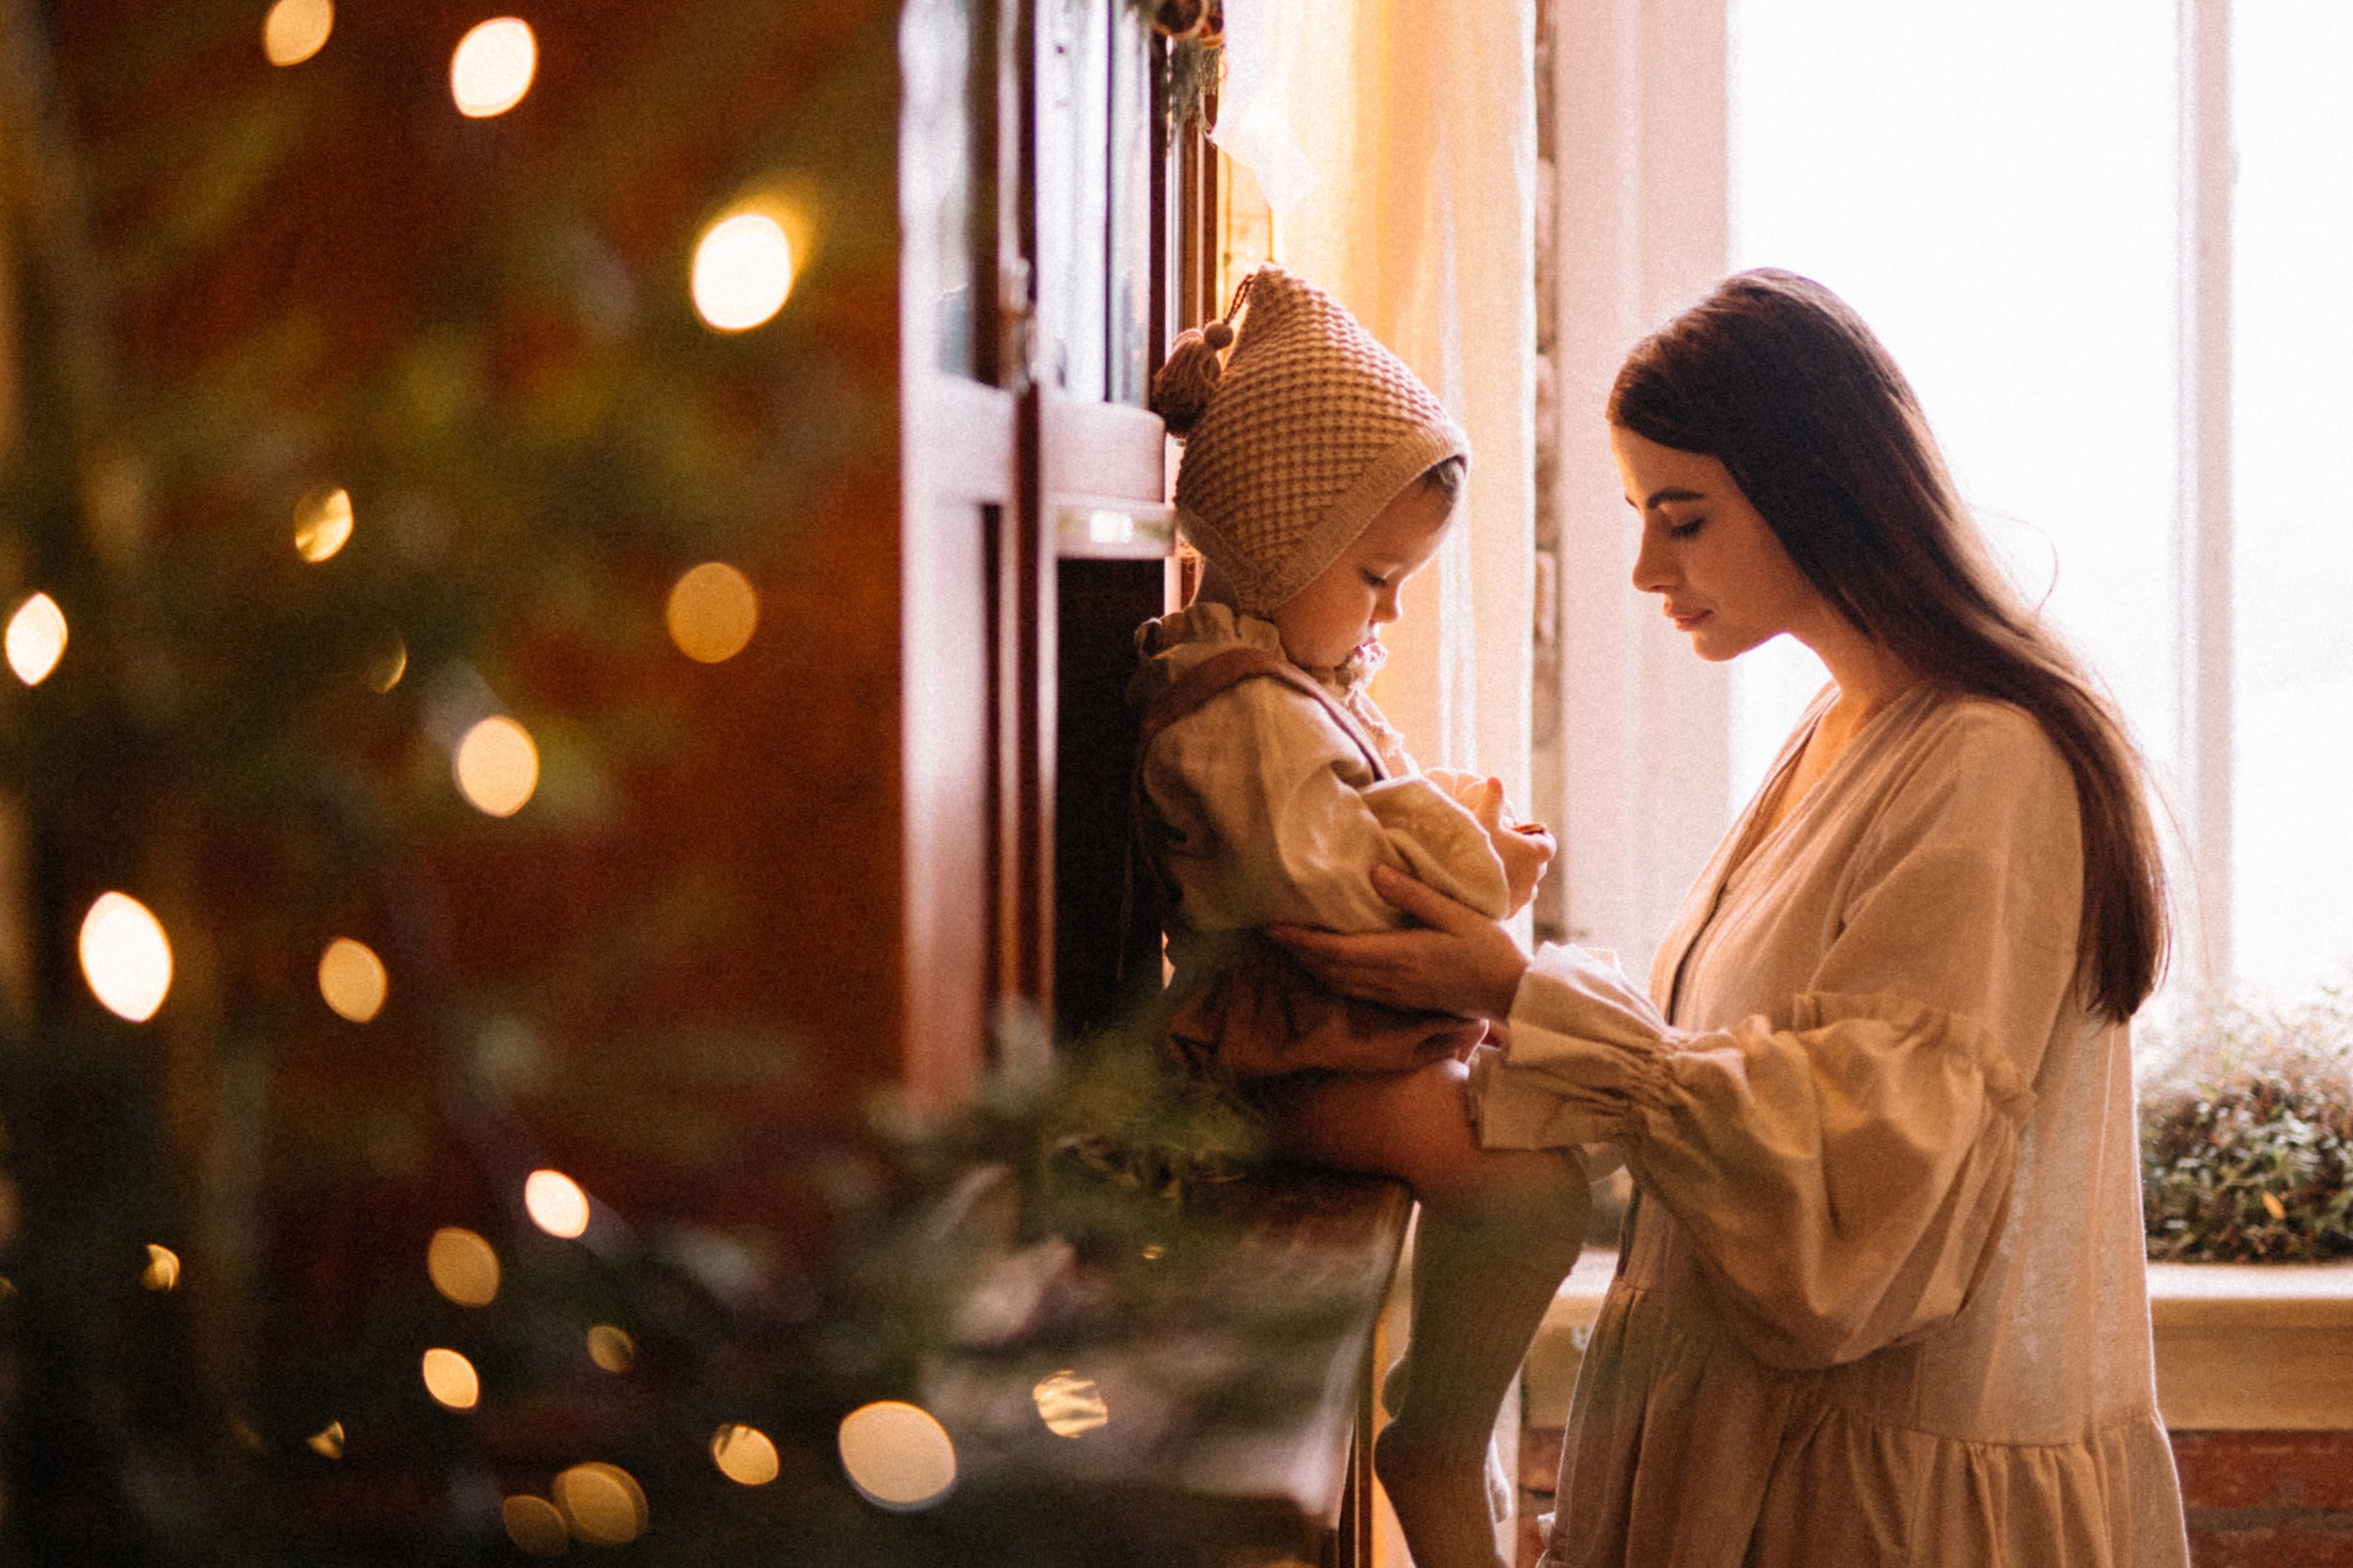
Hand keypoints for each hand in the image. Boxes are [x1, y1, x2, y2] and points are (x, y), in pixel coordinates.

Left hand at [1268, 864, 1530, 1020]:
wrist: (1511, 993)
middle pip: (1329, 970)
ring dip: (1312, 967)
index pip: (1335, 951)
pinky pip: (1356, 991)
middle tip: (1272, 933)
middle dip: (1297, 954)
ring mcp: (1395, 995)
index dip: (1300, 941)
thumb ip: (1414, 894)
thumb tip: (1374, 872)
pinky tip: (1330, 965)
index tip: (1272, 928)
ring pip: (1340, 984)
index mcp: (1399, 955)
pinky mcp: (1403, 1002)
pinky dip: (1334, 978)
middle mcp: (1390, 979)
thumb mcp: (1456, 913)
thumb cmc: (1489, 949)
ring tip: (1293, 947)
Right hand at [1426, 771, 1552, 912]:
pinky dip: (1506, 892)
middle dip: (1526, 856)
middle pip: (1538, 864)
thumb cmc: (1475, 849)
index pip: (1548, 843)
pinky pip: (1514, 900)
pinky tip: (1487, 886)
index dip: (1537, 837)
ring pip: (1528, 884)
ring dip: (1517, 876)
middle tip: (1504, 848)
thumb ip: (1493, 799)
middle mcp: (1536, 876)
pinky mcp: (1511, 912)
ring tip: (1494, 869)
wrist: (1458, 887)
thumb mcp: (1482, 818)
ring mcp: (1524, 897)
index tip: (1520, 834)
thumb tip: (1495, 780)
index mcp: (1536, 853)